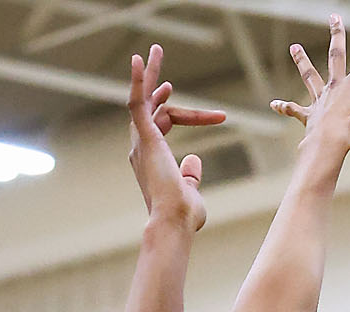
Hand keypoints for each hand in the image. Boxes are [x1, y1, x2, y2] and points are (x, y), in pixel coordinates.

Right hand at [128, 45, 225, 228]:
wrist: (174, 222)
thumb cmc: (182, 214)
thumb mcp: (190, 189)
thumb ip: (190, 174)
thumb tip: (194, 159)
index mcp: (153, 156)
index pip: (168, 123)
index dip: (190, 116)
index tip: (214, 114)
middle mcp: (142, 146)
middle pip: (149, 104)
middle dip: (153, 80)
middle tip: (156, 55)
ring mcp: (140, 142)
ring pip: (143, 99)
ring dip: (147, 74)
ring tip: (153, 51)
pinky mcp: (143, 138)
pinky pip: (137, 103)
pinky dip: (136, 81)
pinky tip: (139, 61)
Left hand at [271, 9, 349, 153]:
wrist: (331, 143)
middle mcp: (336, 86)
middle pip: (336, 56)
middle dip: (336, 35)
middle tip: (333, 17)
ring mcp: (322, 100)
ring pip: (310, 77)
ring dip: (302, 62)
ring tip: (294, 48)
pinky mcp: (311, 117)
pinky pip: (296, 111)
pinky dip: (286, 107)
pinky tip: (275, 104)